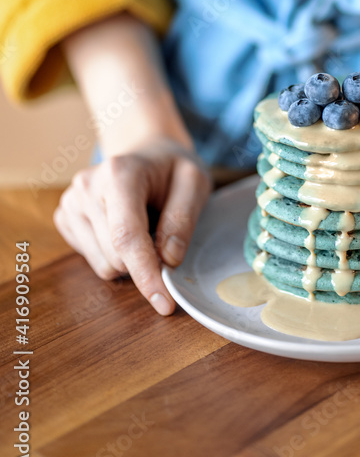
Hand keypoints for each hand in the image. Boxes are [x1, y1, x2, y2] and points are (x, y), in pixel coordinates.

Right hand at [53, 139, 212, 314]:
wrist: (148, 153)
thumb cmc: (173, 168)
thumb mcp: (195, 182)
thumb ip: (184, 219)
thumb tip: (169, 260)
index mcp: (120, 173)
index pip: (127, 236)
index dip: (146, 274)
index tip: (164, 304)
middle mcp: (87, 186)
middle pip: (116, 257)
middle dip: (146, 261)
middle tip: (164, 233)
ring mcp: (71, 202)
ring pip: (103, 265)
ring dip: (131, 259)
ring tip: (145, 224)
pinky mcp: (65, 217)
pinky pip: (93, 261)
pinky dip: (115, 255)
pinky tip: (125, 228)